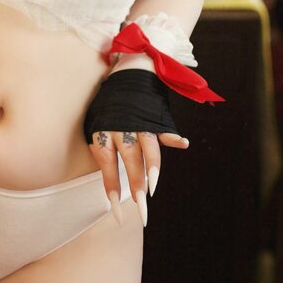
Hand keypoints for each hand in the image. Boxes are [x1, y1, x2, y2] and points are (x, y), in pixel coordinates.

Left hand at [88, 56, 189, 227]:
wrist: (126, 69)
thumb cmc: (110, 104)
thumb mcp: (100, 125)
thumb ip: (105, 151)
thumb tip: (111, 178)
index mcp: (103, 133)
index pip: (108, 168)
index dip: (113, 191)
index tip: (118, 214)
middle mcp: (120, 128)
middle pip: (129, 162)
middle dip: (135, 187)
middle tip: (140, 211)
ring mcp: (138, 121)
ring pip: (146, 148)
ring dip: (151, 167)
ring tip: (152, 188)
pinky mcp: (155, 114)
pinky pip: (164, 127)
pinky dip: (173, 136)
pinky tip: (182, 144)